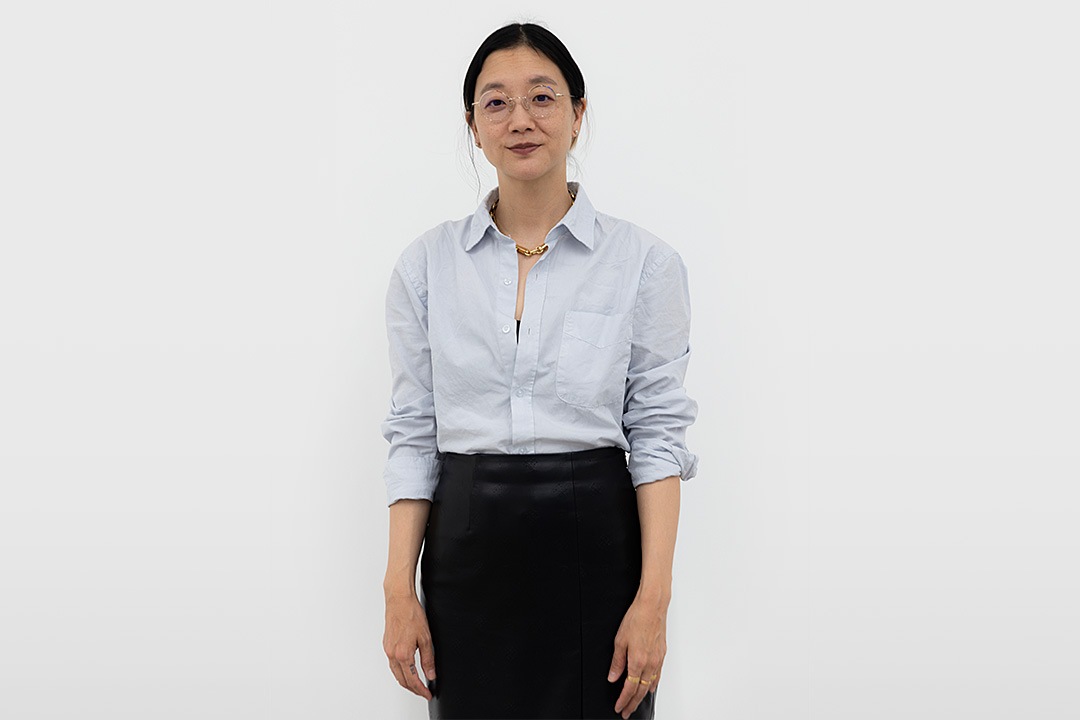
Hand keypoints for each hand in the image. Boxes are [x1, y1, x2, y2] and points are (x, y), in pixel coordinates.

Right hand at [383, 593, 435, 700]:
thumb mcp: (425, 638)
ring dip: (406, 681)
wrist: (399, 600)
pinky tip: (407, 670)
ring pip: (396, 673)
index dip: (421, 690)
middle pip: (402, 680)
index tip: (427, 694)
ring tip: (417, 684)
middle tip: (424, 692)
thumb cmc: (411, 614)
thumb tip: (430, 674)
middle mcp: (393, 654)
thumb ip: (428, 659)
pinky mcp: (386, 645)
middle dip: (413, 689)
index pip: (413, 680)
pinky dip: (400, 672)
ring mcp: (388, 650)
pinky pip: (392, 664)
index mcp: (403, 654)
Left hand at [608, 592, 667, 718]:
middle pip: (641, 691)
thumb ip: (617, 662)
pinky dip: (653, 685)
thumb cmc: (637, 619)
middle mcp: (650, 663)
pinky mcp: (662, 654)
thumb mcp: (620, 641)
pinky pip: (658, 675)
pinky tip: (650, 687)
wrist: (652, 606)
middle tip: (627, 712)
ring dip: (642, 696)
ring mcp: (658, 659)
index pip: (629, 689)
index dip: (623, 700)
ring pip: (650, 685)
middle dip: (633, 704)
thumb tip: (613, 677)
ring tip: (636, 703)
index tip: (619, 708)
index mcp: (637, 662)